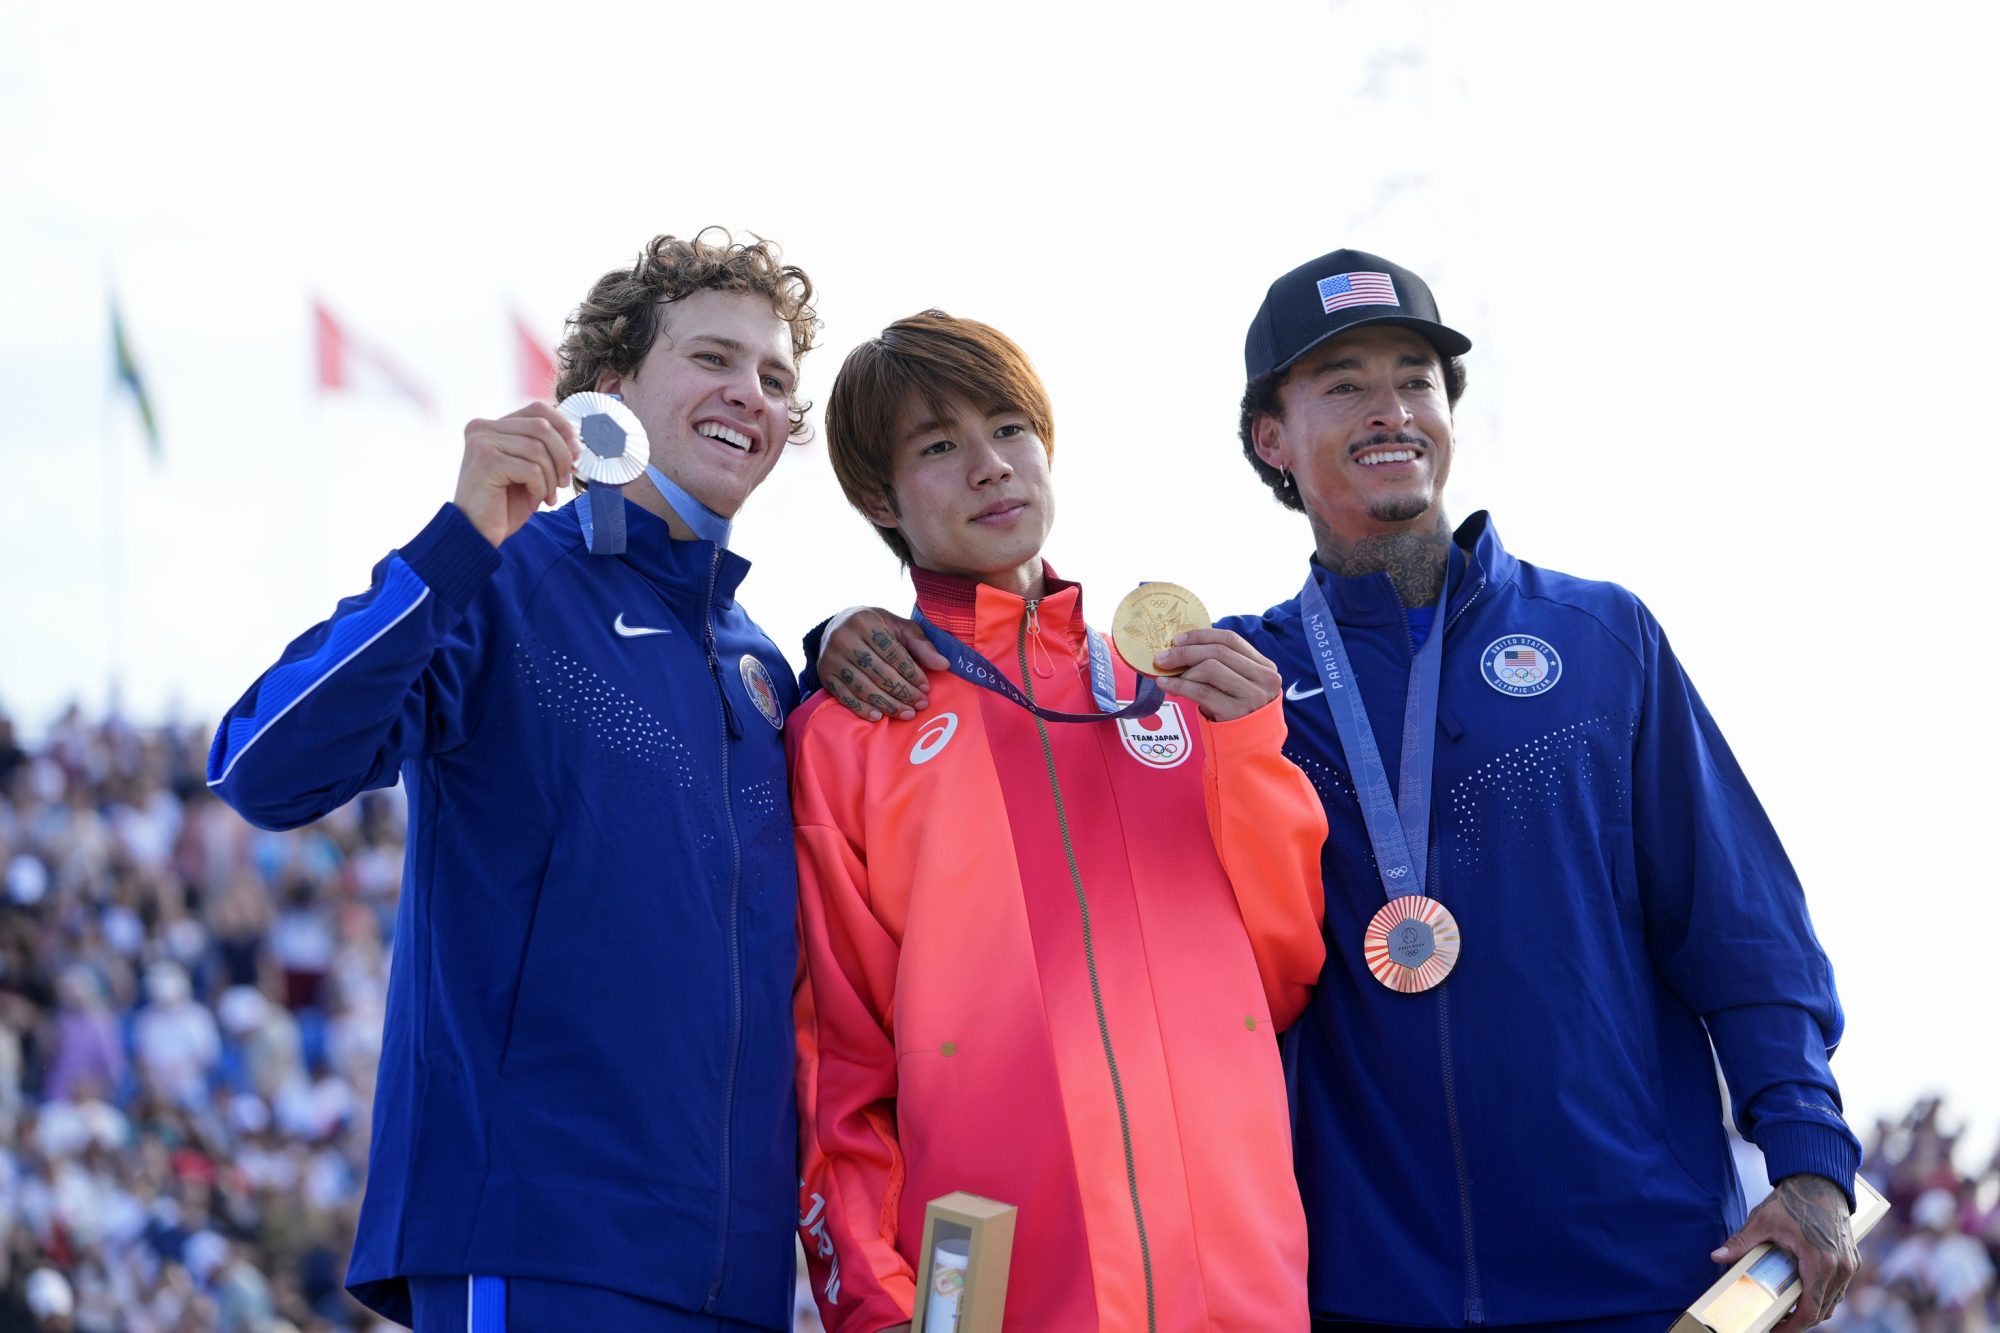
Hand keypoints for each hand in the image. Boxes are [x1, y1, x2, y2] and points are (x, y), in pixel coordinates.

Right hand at [454, 404, 580, 548]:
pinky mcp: (486, 462)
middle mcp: (483, 428)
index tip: (576, 452)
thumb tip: (576, 442)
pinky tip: (533, 501)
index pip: (538, 409)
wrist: (476, 533)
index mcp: (492, 425)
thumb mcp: (527, 470)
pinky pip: (531, 469)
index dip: (564, 428)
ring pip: (538, 449)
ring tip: (547, 495)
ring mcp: (482, 443)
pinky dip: (540, 488)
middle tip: (564, 481)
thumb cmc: (503, 504)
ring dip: (551, 477)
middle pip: (542, 427)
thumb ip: (542, 448)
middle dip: (562, 456)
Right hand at [818, 607, 945, 721]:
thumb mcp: (899, 628)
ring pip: (863, 687)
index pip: (892, 654)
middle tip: (921, 705)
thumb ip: (921, 645)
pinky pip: (845, 696)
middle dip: (903, 691)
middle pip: (879, 673)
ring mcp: (831, 658)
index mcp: (865, 622)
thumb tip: (944, 665)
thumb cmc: (876, 627)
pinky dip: (863, 709)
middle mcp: (844, 639)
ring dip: (887, 704)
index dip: (911, 673)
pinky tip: (880, 716)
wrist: (838, 626)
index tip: (926, 688)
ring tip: (907, 713)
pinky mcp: (824, 675)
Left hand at [1151, 629, 1281, 722]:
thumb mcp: (1237, 685)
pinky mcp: (1236, 712)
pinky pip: (1202, 692)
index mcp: (1264, 666)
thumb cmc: (1237, 712)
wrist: (1249, 749)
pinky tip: (1165, 685)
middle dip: (1185, 652)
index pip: (1230, 639)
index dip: (1201, 636)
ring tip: (1167, 676)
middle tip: (1162, 657)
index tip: (1177, 640)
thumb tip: (1178, 650)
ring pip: (1210, 668)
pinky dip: (1179, 685)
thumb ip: (1220, 665)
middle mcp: (1263, 679)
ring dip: (1183, 670)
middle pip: (1218, 652)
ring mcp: (1252, 695)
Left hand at [1710, 1173, 1857, 1331]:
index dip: (1792, 1326)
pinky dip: (1822, 1296)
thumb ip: (1741, 1243)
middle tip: (1776, 1323)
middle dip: (1799, 1321)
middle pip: (1822, 1311)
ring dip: (1812, 1309)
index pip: (1809, 1310)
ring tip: (1786, 1311)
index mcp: (1820, 1263)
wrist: (1819, 1181)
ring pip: (1832, 1301)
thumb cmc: (1793, 1200)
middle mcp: (1841, 1268)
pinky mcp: (1852, 1260)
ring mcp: (1850, 1265)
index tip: (1775, 1330)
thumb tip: (1716, 1256)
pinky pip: (1838, 1289)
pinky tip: (1802, 1294)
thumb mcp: (1762, 1221)